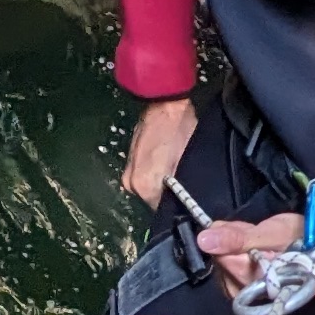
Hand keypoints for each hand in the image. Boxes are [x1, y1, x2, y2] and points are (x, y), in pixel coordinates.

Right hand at [122, 94, 199, 208]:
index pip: (162, 211)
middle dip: (167, 194)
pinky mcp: (129, 159)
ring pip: (148, 188)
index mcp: (145, 186)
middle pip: (153, 200)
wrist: (164, 103)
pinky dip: (154, 173)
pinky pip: (144, 176)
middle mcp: (131, 183)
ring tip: (175, 170)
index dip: (177, 205)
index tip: (186, 196)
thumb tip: (182, 202)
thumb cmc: (180, 130)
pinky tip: (166, 161)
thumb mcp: (187, 164)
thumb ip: (180, 190)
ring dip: (160, 183)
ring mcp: (128, 171)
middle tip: (182, 182)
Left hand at [201, 211, 314, 294]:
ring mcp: (239, 291)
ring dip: (234, 247)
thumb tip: (202, 240)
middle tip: (255, 234)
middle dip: (232, 241)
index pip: (218, 253)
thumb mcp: (271, 232)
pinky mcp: (240, 289)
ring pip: (220, 261)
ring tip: (257, 242)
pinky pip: (226, 267)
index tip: (247, 230)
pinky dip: (236, 255)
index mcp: (248, 278)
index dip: (228, 235)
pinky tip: (252, 250)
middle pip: (218, 258)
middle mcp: (240, 289)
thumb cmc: (300, 242)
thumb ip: (237, 237)